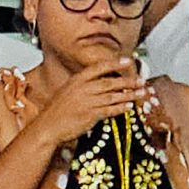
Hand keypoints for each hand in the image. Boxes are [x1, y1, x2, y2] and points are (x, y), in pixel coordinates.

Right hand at [38, 56, 157, 146]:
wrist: (47, 126)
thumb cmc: (56, 110)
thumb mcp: (67, 91)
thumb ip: (83, 86)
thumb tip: (101, 82)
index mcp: (76, 80)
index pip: (99, 68)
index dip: (115, 64)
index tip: (128, 61)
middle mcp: (82, 89)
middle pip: (110, 82)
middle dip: (128, 81)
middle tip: (141, 80)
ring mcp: (87, 102)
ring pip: (113, 96)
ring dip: (129, 94)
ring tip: (141, 93)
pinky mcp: (90, 115)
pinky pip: (109, 110)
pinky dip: (121, 108)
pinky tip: (130, 106)